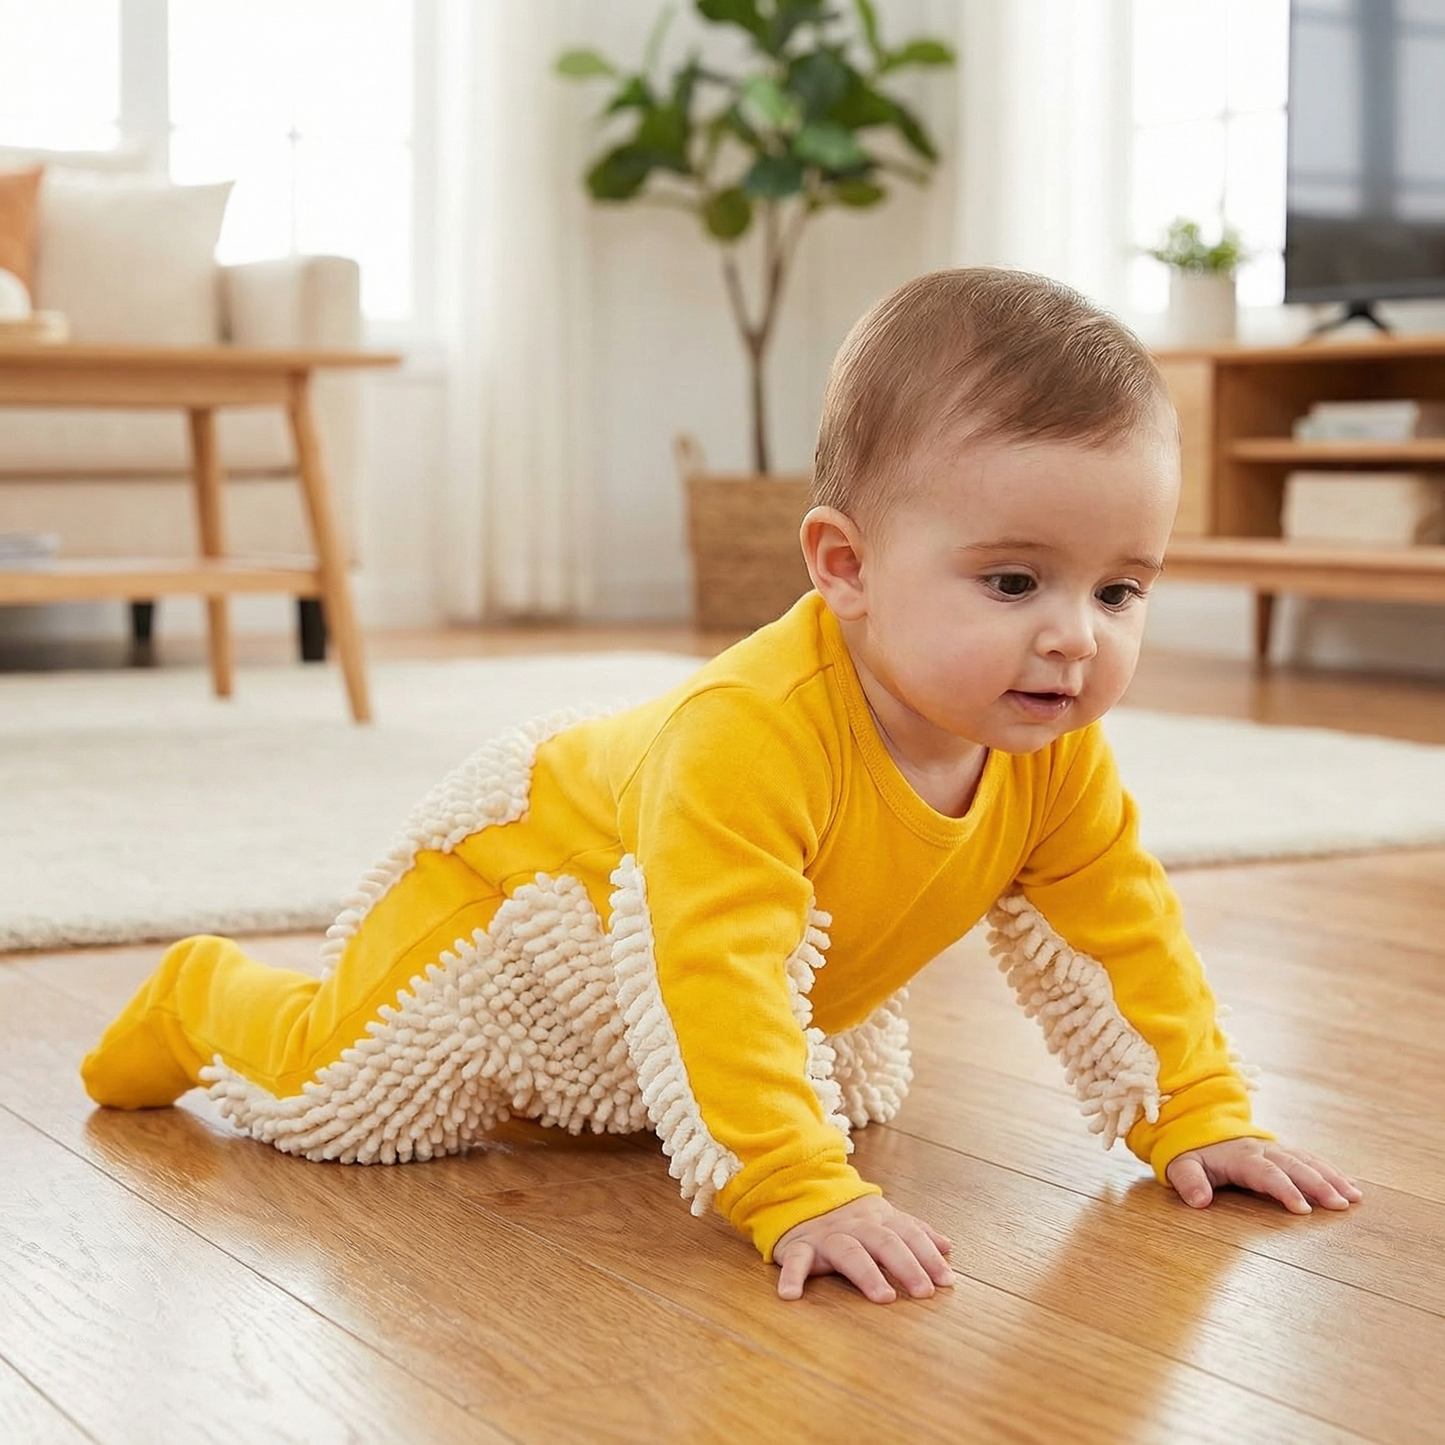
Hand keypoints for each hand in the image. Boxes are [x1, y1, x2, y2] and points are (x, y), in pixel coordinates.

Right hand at [773, 1195, 954, 1303]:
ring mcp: (827, 1236)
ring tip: (884, 1297)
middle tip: (925, 1292)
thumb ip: (914, 1231)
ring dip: (866, 1273)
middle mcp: (856, 1226)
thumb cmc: (850, 1220)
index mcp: (879, 1219)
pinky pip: (796, 1260)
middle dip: (907, 1265)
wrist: (799, 1196)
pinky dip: (792, 1276)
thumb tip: (948, 1247)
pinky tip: (791, 1295)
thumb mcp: (883, 1219)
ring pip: (849, 1251)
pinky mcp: (799, 1247)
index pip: (908, 1233)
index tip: (947, 1281)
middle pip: (884, 1241)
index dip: (928, 1256)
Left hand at [1167, 1138, 1362, 1214]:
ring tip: (1355, 1197)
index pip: (1266, 1174)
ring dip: (1332, 1177)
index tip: (1303, 1209)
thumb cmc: (1193, 1153)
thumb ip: (1189, 1181)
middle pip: (1295, 1166)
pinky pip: (1311, 1159)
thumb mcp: (1181, 1165)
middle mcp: (1263, 1150)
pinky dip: (1332, 1171)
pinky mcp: (1284, 1152)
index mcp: (1240, 1156)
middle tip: (1341, 1205)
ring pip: (1308, 1161)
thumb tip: (1199, 1200)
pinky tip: (1350, 1185)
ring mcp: (1276, 1149)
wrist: (1199, 1128)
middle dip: (1319, 1184)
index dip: (1285, 1189)